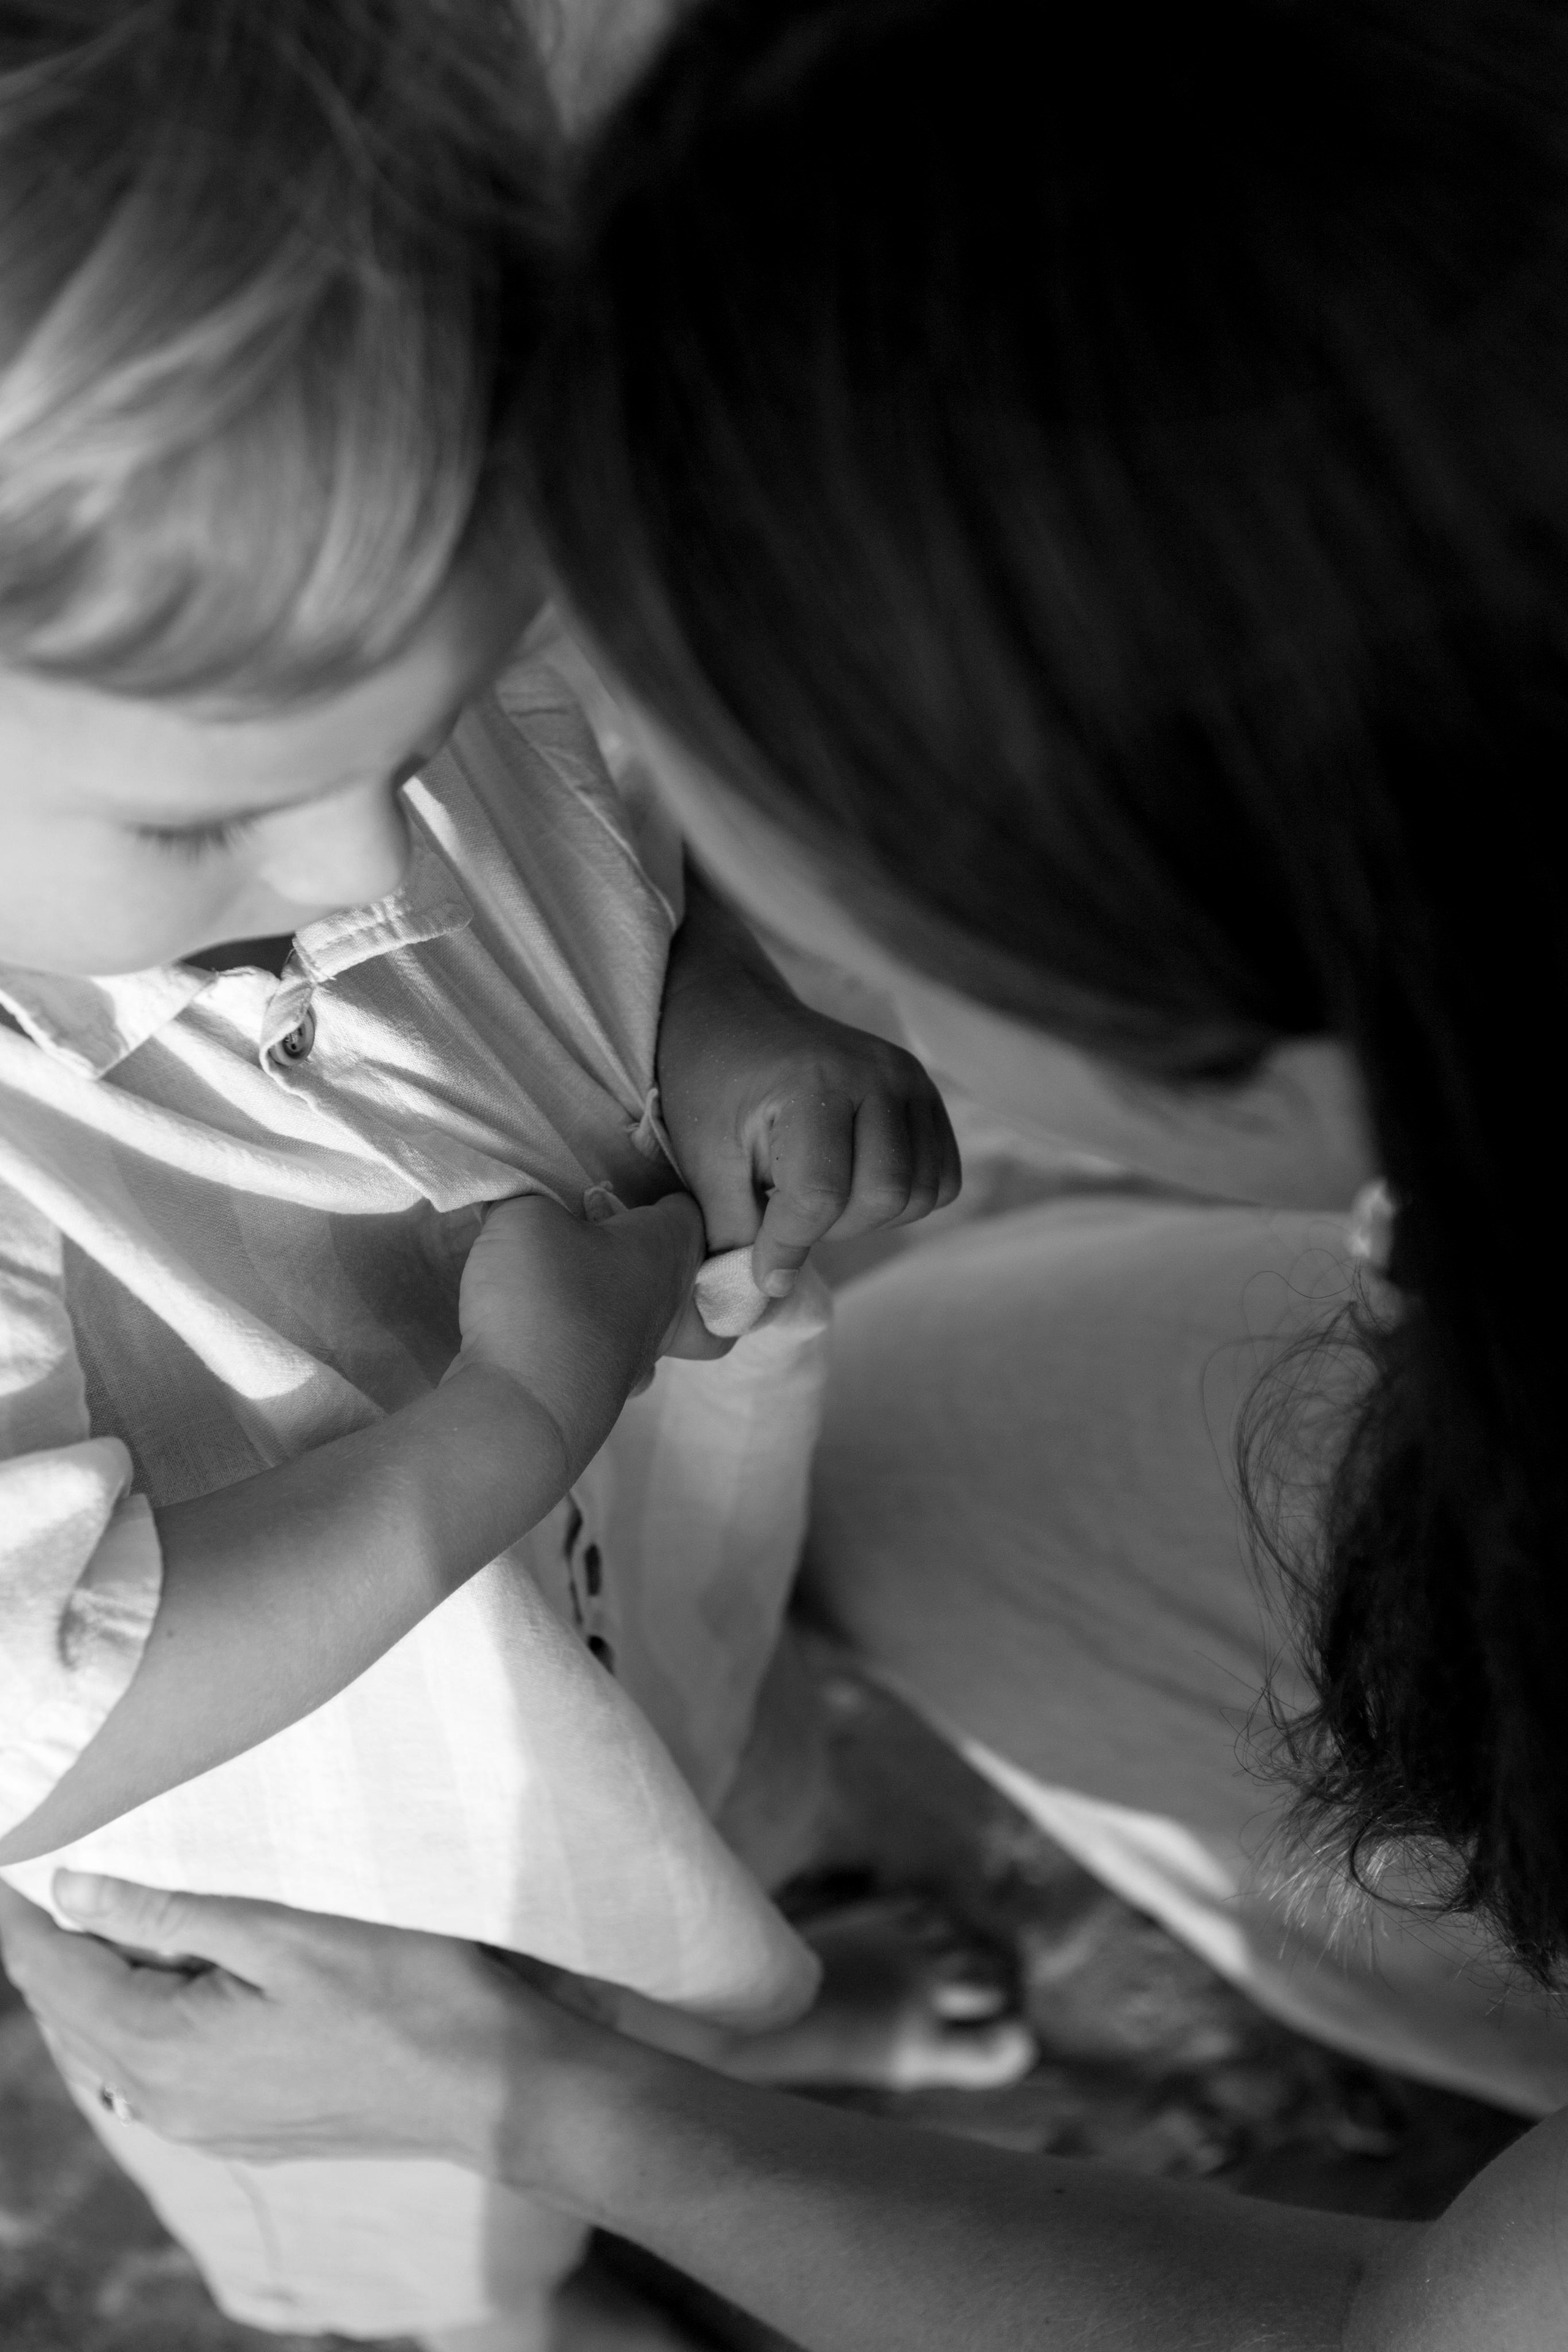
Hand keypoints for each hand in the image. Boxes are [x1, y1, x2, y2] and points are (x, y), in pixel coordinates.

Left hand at [0, 1873, 594, 2178]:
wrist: (486, 2086)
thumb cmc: (401, 1993)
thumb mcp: (284, 1933)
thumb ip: (170, 1918)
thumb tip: (72, 1891)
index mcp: (166, 2050)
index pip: (53, 1974)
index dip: (24, 1915)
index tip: (16, 1855)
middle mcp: (167, 2103)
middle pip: (67, 2016)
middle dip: (45, 1946)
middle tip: (46, 1873)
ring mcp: (204, 2127)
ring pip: (104, 2050)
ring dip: (85, 1984)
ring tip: (90, 1914)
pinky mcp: (240, 2132)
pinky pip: (145, 2077)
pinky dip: (126, 2022)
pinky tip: (151, 1982)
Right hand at [454, 1190, 723, 1431]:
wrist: (525, 1406)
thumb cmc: (543, 1295)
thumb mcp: (524, 1216)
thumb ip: (528, 1197)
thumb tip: (524, 1199)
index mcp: (667, 1249)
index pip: (688, 1209)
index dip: (661, 1192)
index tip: (629, 1185)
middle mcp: (669, 1304)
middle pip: (691, 1275)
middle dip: (665, 1255)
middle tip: (619, 1240)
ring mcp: (644, 1356)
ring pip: (657, 1323)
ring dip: (629, 1302)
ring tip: (582, 1285)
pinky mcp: (606, 1393)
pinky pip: (612, 1356)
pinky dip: (593, 1343)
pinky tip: (557, 1332)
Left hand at [658, 878, 961, 1290]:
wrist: (734, 1017)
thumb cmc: (709, 1086)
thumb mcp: (704, 1160)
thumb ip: (732, 1234)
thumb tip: (756, 1311)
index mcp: (815, 1084)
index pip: (820, 1196)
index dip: (787, 1249)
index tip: (760, 1273)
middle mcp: (879, 1075)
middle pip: (882, 1198)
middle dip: (831, 1231)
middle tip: (785, 1218)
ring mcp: (912, 1081)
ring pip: (919, 1195)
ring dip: (868, 1219)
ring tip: (816, 1198)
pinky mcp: (928, 1094)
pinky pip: (941, 1179)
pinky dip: (903, 1200)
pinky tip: (853, 1186)